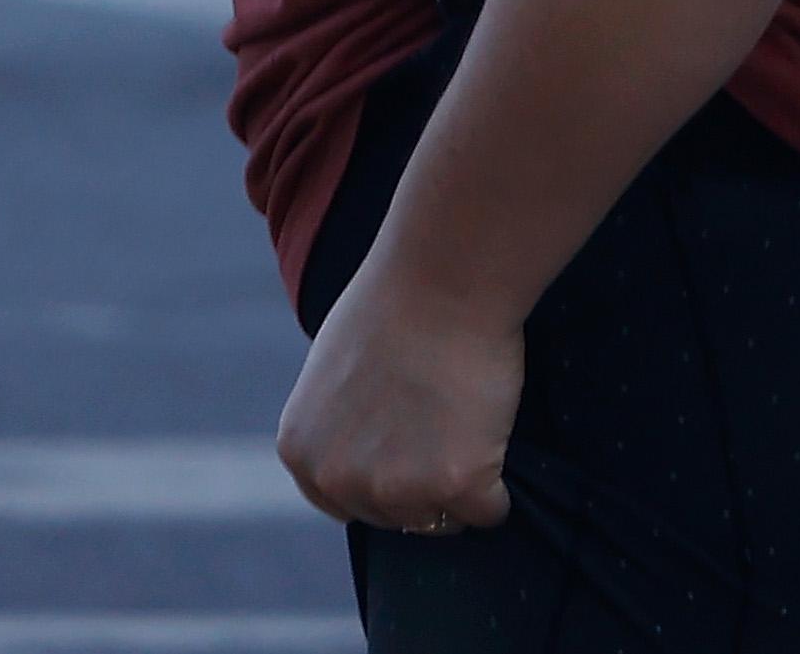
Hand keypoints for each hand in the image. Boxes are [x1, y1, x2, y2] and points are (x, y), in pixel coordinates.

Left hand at [275, 263, 520, 535]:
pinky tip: (489, 431)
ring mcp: (396, 486)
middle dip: (419, 482)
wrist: (441, 279)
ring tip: (462, 420)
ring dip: (459, 483)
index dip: (379, 476)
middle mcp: (339, 478)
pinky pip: (489, 512)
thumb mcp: (330, 374)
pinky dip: (498, 485)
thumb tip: (362, 456)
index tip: (401, 443)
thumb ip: (337, 428)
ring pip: (440, 520)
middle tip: (439, 422)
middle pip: (392, 516)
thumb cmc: (390, 308)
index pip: (342, 504)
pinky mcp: (455, 485)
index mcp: (301, 450)